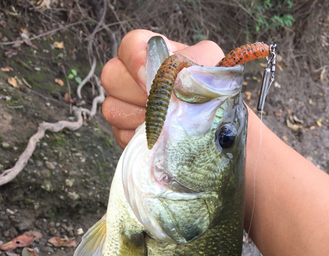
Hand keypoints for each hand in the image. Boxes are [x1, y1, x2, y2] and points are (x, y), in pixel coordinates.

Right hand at [101, 29, 223, 148]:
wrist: (216, 125)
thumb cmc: (212, 91)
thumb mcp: (210, 67)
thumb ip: (193, 62)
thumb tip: (171, 82)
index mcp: (155, 54)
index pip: (130, 46)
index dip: (136, 63)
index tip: (151, 81)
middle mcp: (134, 77)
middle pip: (111, 76)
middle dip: (135, 94)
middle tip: (160, 106)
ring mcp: (127, 105)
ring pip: (111, 108)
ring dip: (138, 118)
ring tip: (163, 123)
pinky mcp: (126, 132)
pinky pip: (119, 134)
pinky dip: (138, 137)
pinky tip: (158, 136)